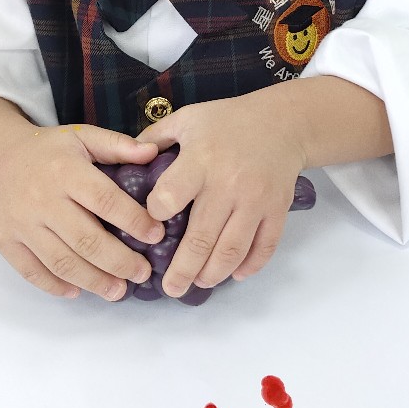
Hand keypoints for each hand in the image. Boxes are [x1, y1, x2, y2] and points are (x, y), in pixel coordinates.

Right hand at [0, 122, 163, 300]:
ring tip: (118, 290)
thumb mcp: (82, 136)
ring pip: (61, 262)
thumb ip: (117, 145)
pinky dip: (55, 286)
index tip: (156, 235)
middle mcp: (42, 199)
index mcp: (65, 170)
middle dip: (119, 261)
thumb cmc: (48, 149)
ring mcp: (21, 223)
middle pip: (85, 240)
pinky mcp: (4, 240)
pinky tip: (78, 291)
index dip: (134, 221)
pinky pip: (31, 271)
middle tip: (142, 273)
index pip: (105, 200)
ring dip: (93, 281)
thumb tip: (154, 153)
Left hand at [135, 95, 305, 297]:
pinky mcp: (278, 210)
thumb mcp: (188, 118)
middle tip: (169, 289)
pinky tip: (234, 274)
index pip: (169, 197)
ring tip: (198, 284)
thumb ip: (155, 138)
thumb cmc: (229, 120)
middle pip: (200, 238)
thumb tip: (124, 160)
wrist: (284, 121)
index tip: (148, 228)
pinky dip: (249, 266)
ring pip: (231, 250)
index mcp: (200, 159)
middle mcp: (228, 184)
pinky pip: (264, 247)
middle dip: (182, 270)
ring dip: (212, 275)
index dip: (155, 216)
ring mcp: (256, 200)